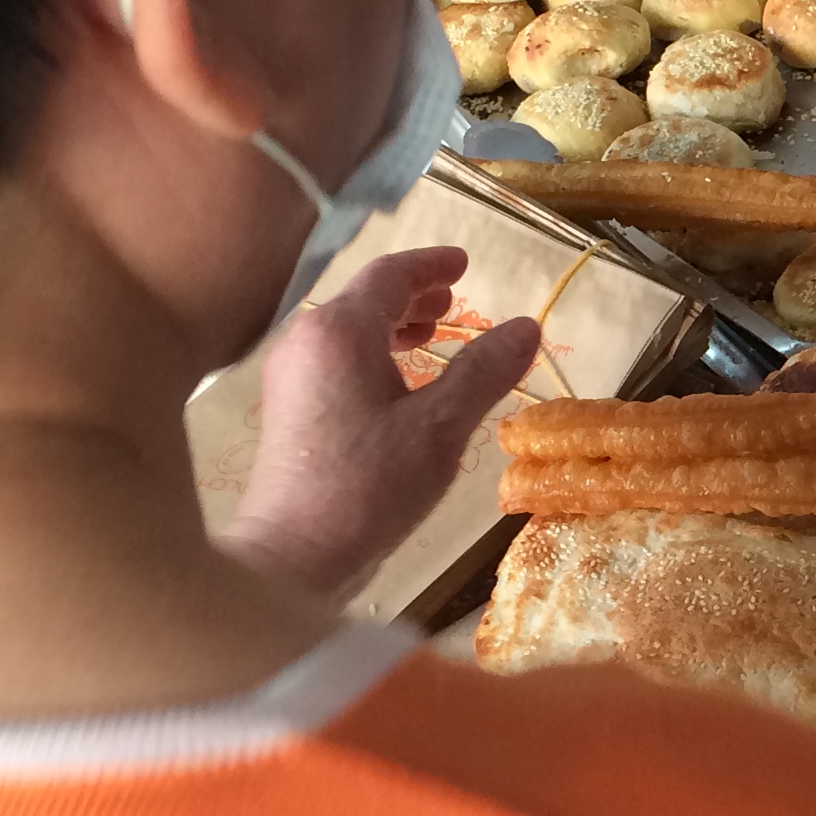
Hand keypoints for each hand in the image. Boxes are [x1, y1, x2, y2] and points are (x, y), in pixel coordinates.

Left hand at [218, 246, 541, 602]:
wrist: (295, 552)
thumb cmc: (368, 485)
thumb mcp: (440, 427)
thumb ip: (483, 371)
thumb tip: (527, 326)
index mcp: (340, 331)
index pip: (389, 275)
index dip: (430, 265)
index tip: (464, 262)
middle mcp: (306, 341)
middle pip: (363, 299)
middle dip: (412, 296)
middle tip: (453, 299)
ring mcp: (290, 376)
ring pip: (346, 331)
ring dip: (392, 325)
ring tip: (431, 335)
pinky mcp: (287, 410)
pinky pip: (334, 359)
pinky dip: (371, 354)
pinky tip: (399, 383)